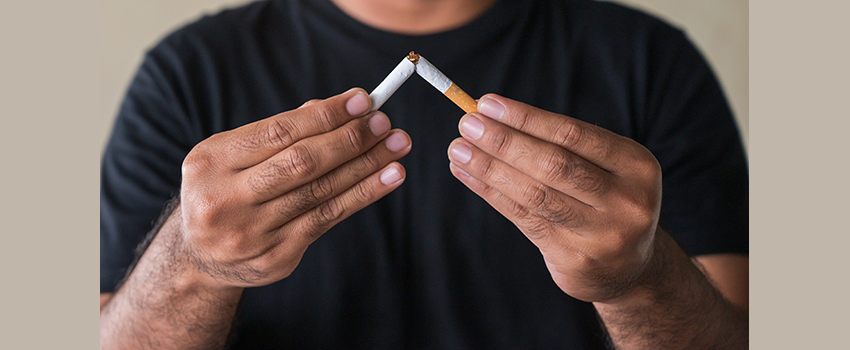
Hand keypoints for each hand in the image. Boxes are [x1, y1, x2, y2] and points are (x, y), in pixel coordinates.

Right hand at [178, 88, 411, 287]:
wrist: (200, 258)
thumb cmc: (226, 191)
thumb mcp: (233, 156)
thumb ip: (279, 134)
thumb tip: (339, 108)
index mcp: (211, 162)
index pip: (279, 132)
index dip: (325, 115)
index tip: (363, 100)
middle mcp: (226, 199)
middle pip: (301, 162)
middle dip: (349, 139)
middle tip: (384, 123)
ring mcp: (251, 233)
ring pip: (321, 191)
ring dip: (366, 165)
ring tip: (397, 146)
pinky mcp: (276, 257)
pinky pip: (328, 219)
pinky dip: (362, 194)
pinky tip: (389, 177)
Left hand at [447, 94, 662, 301]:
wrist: (629, 268)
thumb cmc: (605, 200)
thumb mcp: (604, 167)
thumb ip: (559, 144)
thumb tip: (491, 116)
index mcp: (636, 165)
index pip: (572, 134)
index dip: (526, 118)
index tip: (487, 104)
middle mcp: (626, 200)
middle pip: (553, 165)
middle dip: (504, 142)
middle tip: (466, 124)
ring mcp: (602, 235)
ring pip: (535, 195)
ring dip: (490, 168)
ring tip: (458, 150)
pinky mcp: (575, 260)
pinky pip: (524, 219)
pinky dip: (492, 194)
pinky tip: (468, 176)